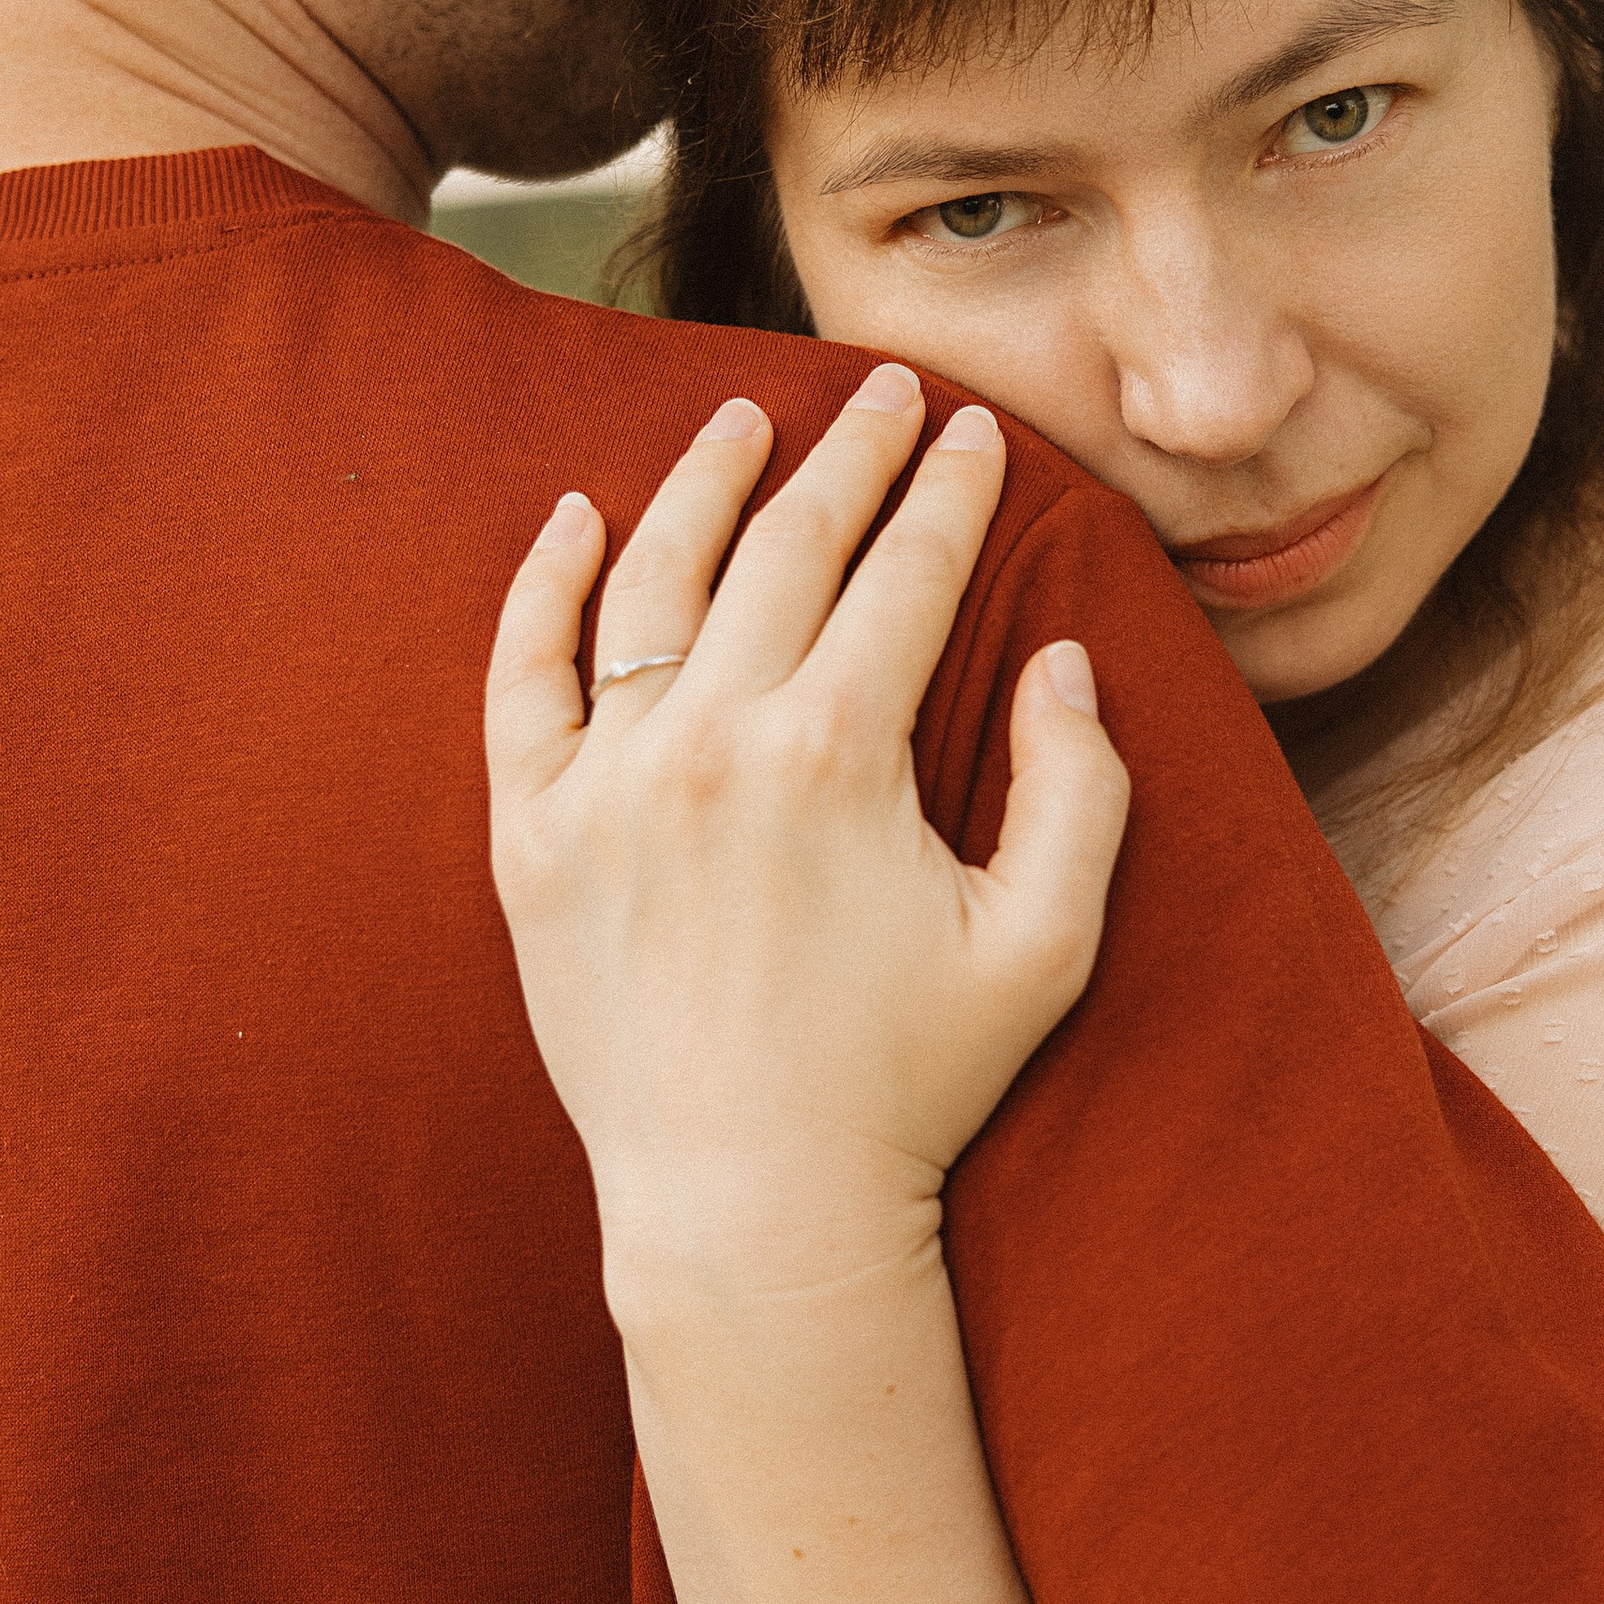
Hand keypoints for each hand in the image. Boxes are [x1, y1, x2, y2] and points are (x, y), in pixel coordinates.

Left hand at [483, 368, 1130, 1298]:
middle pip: (785, 547)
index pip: (904, 572)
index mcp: (840, 752)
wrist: (749, 1208)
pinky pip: (523, 674)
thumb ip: (1079, 790)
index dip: (951, 489)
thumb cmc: (911, 1087)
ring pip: (652, 580)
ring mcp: (606, 783)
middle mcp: (711, 742)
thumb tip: (1062, 659)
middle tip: (888, 395)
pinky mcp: (529, 836)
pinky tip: (579, 518)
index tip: (977, 433)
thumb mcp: (1045, 944)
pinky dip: (545, 584)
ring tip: (742, 418)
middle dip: (851, 455)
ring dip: (704, 483)